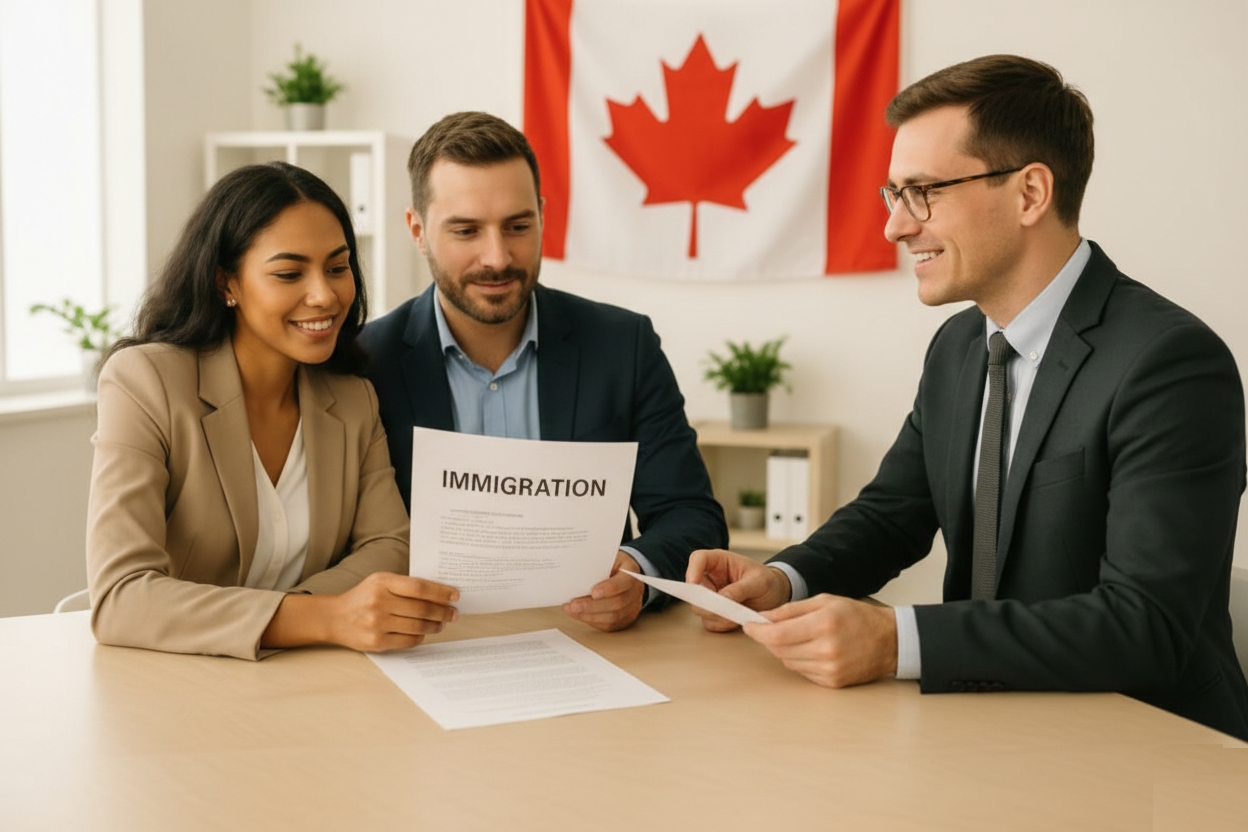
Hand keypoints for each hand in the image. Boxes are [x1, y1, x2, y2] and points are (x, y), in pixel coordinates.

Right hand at [264, 572, 459, 652]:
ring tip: (442, 623)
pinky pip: (408, 641)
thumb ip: (405, 586)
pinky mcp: (376, 642)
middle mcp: (379, 602)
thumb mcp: (380, 582)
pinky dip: (421, 637)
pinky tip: (424, 632)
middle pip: (421, 608)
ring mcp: (377, 623)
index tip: (455, 595)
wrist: (334, 618)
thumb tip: (439, 594)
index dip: (440, 592)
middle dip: (443, 611)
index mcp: (382, 583)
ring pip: (418, 626)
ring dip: (435, 625)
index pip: (419, 587)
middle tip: (453, 613)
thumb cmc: (363, 597)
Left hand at [562, 551, 644, 631]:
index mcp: (632, 571)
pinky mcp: (625, 620)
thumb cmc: (611, 565)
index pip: (626, 581)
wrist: (622, 573)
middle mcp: (635, 591)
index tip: (593, 592)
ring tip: (572, 610)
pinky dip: (591, 620)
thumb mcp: (605, 558)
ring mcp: (632, 607)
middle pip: (618, 603)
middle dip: (593, 606)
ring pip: (613, 617)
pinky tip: (578, 614)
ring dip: (589, 615)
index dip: (610, 588)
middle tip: (574, 605)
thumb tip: (576, 575)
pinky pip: (609, 625)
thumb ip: (596, 566)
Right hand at [685, 548, 790, 631]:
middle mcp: (711, 578)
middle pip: (694, 590)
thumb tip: (722, 599)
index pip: (698, 559)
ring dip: (716, 616)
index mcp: (719, 562)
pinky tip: (736, 620)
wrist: (776, 595)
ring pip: (700, 609)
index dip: (692, 570)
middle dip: (707, 602)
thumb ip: (740, 589)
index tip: (694, 585)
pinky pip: (710, 622)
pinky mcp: (715, 613)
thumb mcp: (759, 581)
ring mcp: (712, 597)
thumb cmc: (767, 581)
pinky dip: (721, 625)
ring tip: (737, 614)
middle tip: (724, 608)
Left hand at [743, 594, 896, 686]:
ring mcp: (829, 669)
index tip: (749, 625)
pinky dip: (799, 660)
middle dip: (769, 638)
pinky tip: (812, 650)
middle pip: (779, 649)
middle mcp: (826, 649)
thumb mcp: (824, 601)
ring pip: (788, 661)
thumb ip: (791, 610)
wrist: (889, 641)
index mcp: (824, 624)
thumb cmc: (857, 617)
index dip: (758, 631)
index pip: (777, 634)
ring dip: (785, 649)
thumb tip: (763, 617)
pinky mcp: (832, 682)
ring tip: (801, 636)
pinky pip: (802, 672)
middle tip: (771, 627)